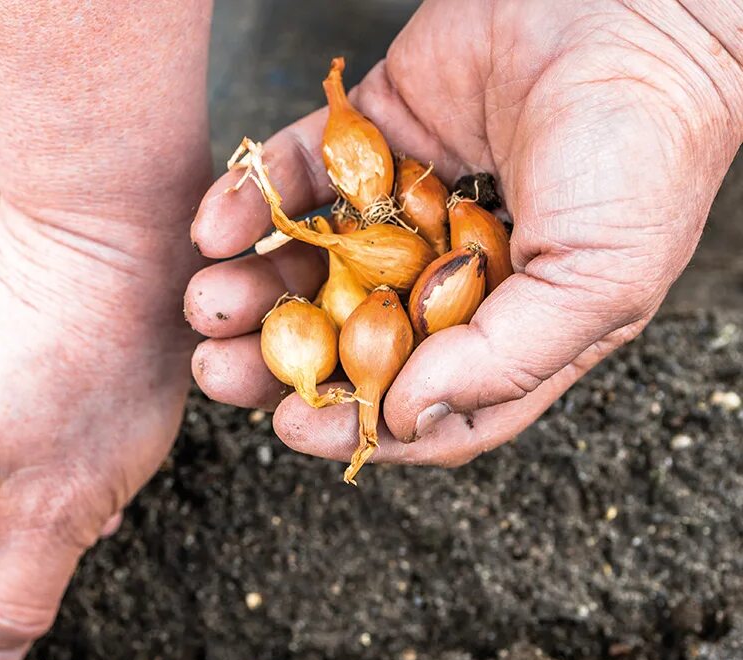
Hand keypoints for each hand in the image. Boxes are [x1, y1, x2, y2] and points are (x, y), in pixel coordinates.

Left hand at [188, 0, 741, 467]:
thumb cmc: (644, 147)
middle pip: (342, 341)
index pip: (417, 401)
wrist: (640, 4)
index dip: (352, 425)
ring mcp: (405, 203)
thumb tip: (403, 424)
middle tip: (217, 372)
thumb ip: (503, 362)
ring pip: (309, 265)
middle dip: (274, 363)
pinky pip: (295, 175)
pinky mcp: (371, 134)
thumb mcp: (598, 279)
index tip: (290, 426)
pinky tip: (216, 225)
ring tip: (206, 300)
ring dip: (250, 290)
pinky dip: (248, 198)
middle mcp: (447, 273)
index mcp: (508, 324)